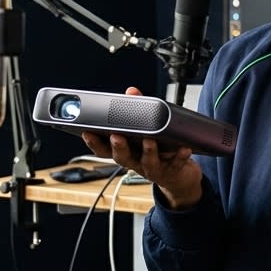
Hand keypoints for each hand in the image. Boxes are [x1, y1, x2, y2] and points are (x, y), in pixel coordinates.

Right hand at [80, 87, 204, 208]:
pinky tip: (184, 148)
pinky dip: (180, 157)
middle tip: (116, 136)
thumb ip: (137, 109)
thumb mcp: (145, 129)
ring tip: (150, 140)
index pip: (104, 149)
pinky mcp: (172, 171)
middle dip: (118, 147)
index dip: (93, 143)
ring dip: (148, 151)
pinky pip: (176, 164)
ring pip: (148, 163)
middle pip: (122, 158)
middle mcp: (136, 163)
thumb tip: (131, 92)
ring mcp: (153, 169)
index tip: (86, 132)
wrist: (178, 178)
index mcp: (125, 152)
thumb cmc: (157, 151)